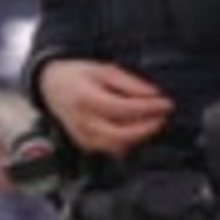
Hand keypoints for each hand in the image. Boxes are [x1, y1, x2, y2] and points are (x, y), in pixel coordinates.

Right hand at [38, 59, 171, 158]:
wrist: (51, 86)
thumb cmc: (79, 76)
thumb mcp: (104, 70)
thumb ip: (129, 83)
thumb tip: (154, 95)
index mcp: (85, 100)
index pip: (124, 109)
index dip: (149, 108)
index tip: (167, 104)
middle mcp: (82, 122)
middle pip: (121, 134)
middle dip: (147, 128)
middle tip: (162, 117)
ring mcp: (82, 136)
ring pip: (117, 146)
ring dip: (139, 136)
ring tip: (151, 121)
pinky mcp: (85, 144)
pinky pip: (112, 149)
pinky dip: (128, 141)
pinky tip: (136, 128)